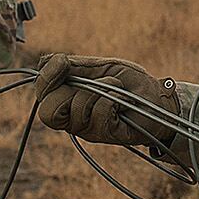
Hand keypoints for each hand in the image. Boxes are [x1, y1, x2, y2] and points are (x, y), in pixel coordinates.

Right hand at [35, 53, 172, 148]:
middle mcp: (71, 116)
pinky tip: (122, 98)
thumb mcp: (99, 66)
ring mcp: (86, 128)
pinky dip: (112, 98)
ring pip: (75, 109)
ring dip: (99, 89)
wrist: (157, 96)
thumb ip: (71, 65)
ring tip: (116, 87)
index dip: (46, 78)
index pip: (41, 93)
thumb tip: (44, 63)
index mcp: (66, 97)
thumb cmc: (129, 82)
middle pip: (48, 111)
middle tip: (93, 81)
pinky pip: (97, 113)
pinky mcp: (104, 135)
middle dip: (71, 89)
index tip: (61, 63)